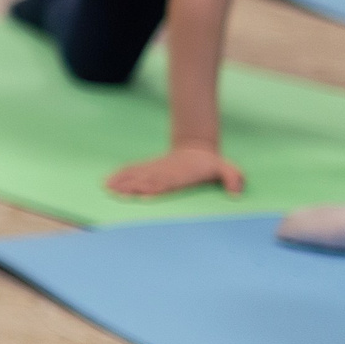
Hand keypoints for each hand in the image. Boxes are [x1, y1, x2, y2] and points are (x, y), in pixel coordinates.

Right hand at [106, 144, 243, 197]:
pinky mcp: (148, 168)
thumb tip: (236, 194)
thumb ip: (233, 179)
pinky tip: (108, 181)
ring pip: (136, 175)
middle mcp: (165, 173)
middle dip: (132, 187)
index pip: (166, 183)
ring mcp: (155, 169)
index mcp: (181, 176)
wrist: (196, 148)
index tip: (142, 196)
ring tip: (108, 188)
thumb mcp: (227, 169)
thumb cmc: (211, 164)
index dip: (155, 189)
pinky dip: (120, 175)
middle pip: (146, 180)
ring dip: (121, 182)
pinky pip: (132, 170)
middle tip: (117, 194)